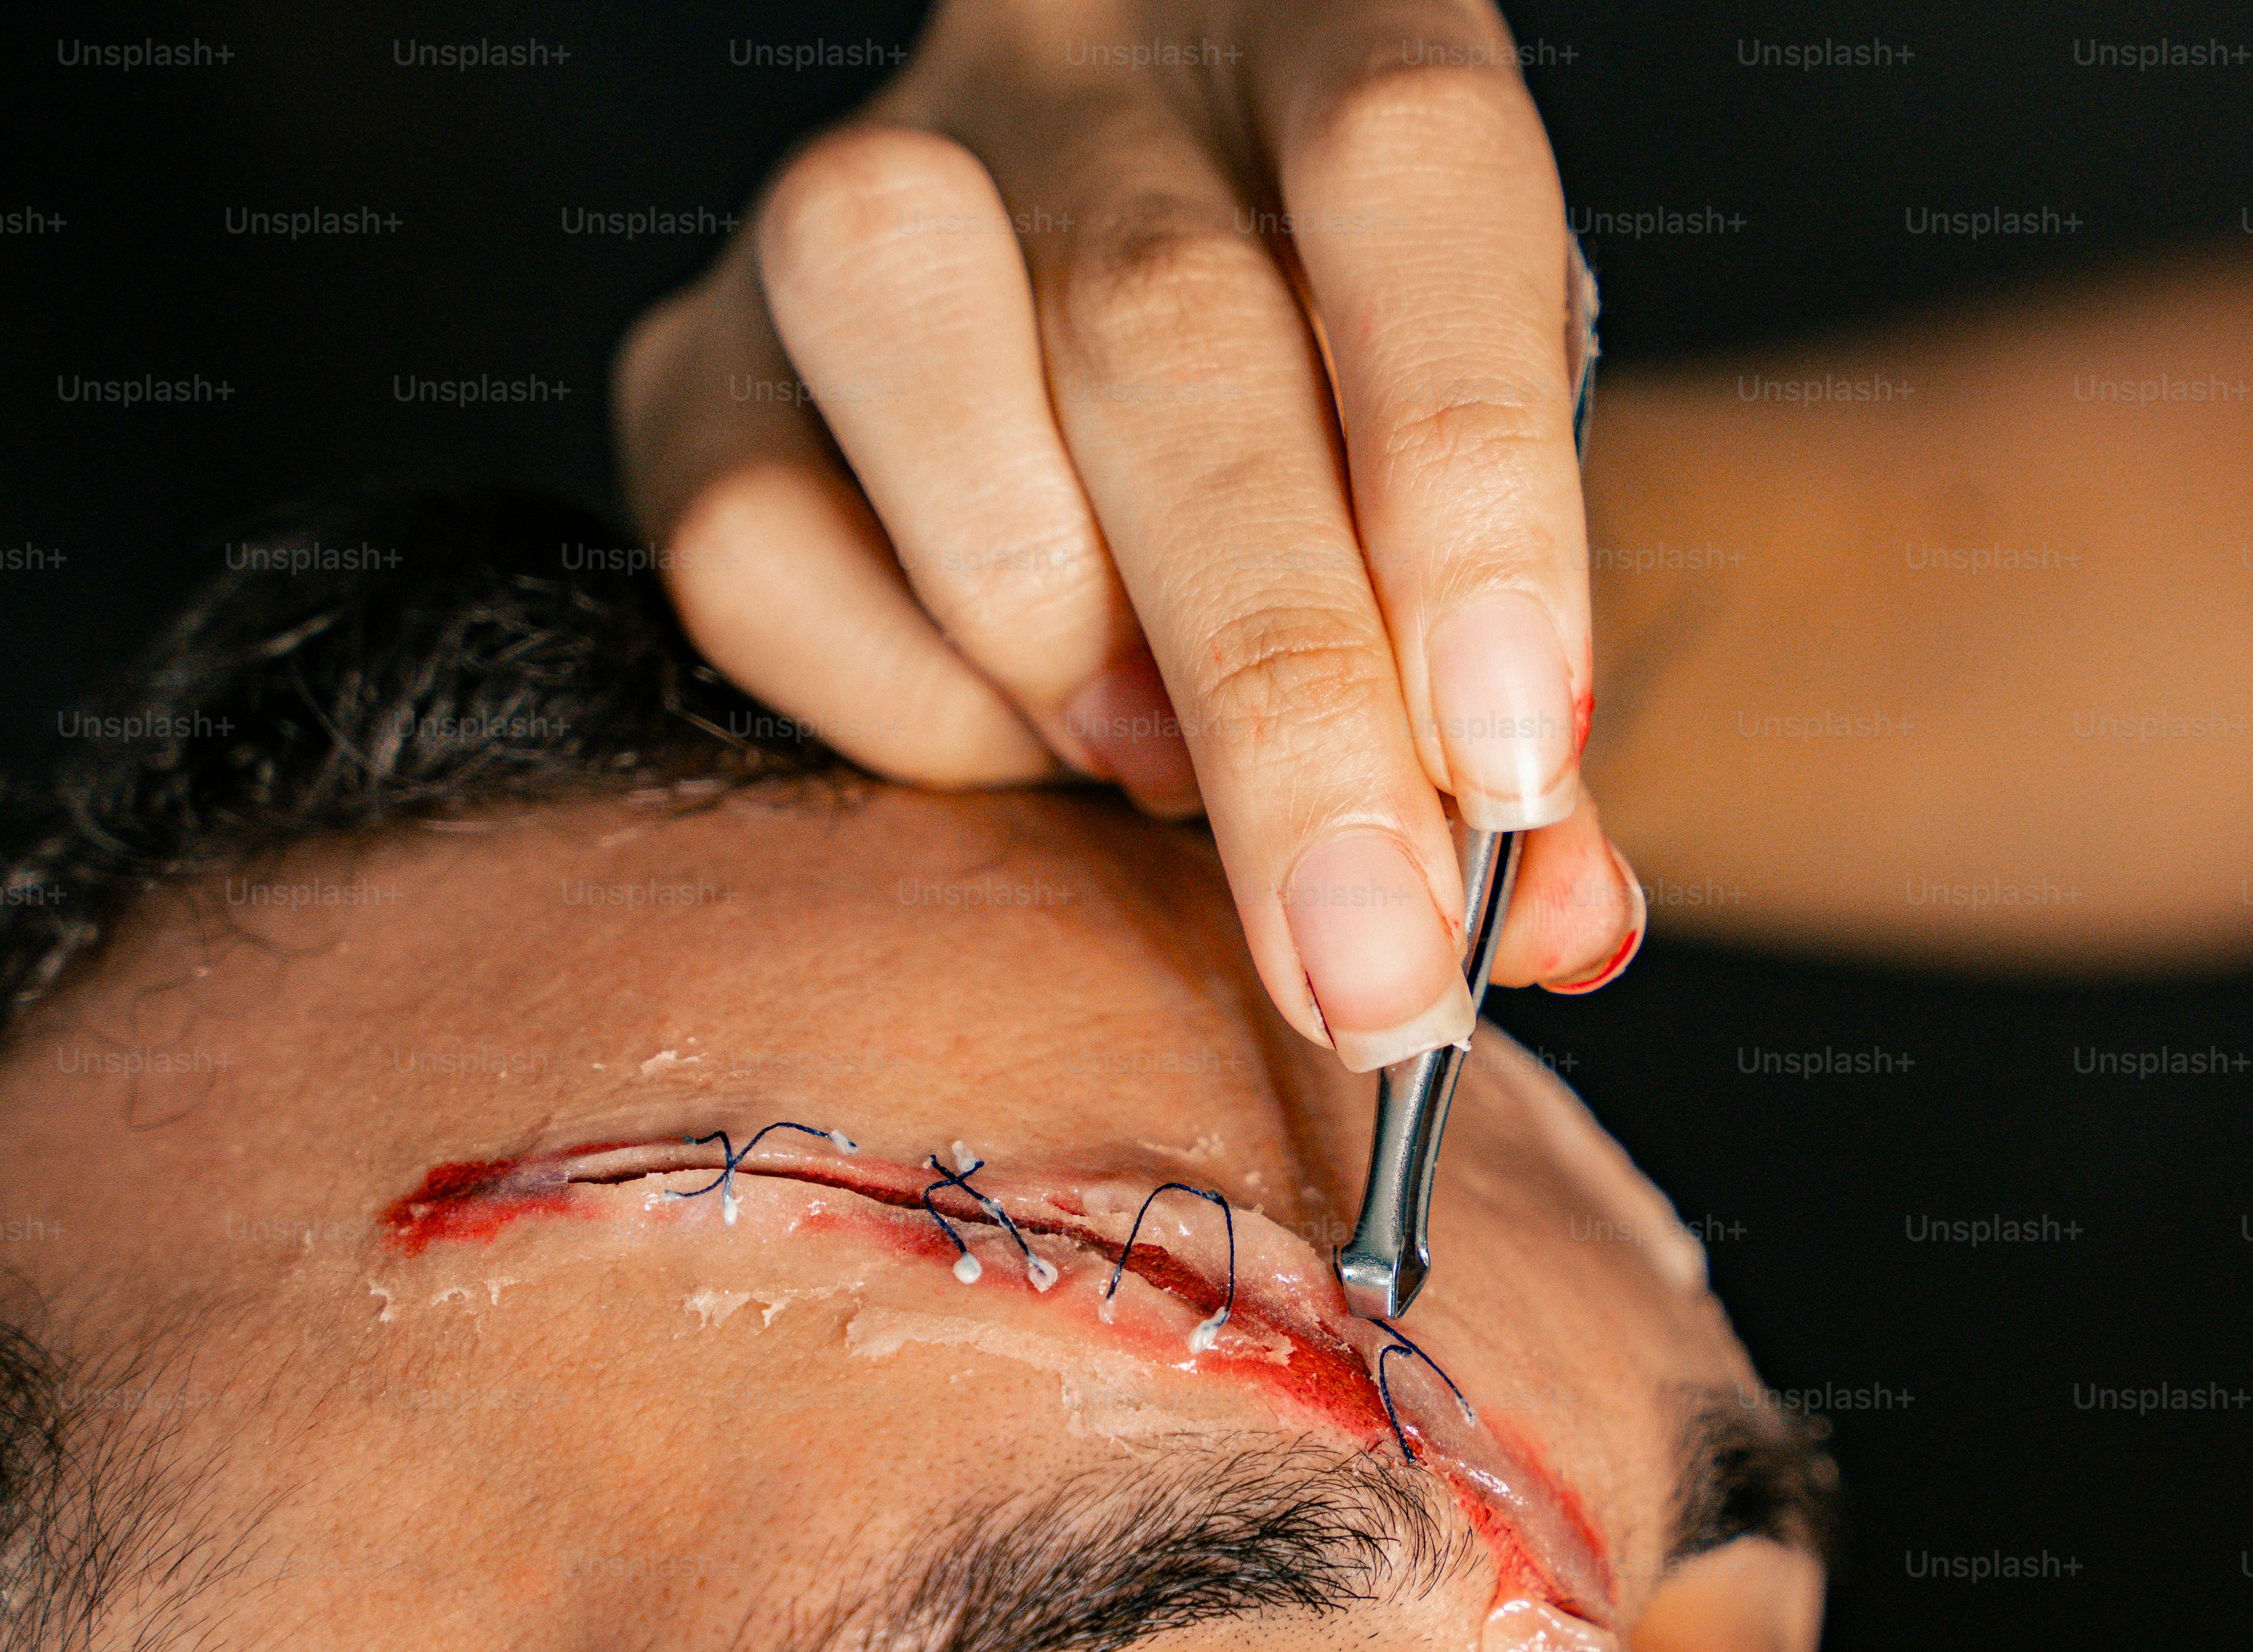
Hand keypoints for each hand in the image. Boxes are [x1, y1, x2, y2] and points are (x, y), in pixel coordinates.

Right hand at [614, 0, 1646, 1068]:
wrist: (1143, 379)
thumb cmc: (1349, 455)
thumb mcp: (1472, 518)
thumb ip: (1513, 715)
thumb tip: (1554, 925)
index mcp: (1332, 34)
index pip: (1411, 176)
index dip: (1467, 472)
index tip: (1513, 763)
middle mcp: (1088, 68)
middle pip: (1164, 331)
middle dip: (1281, 688)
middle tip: (1365, 960)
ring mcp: (868, 186)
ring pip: (915, 355)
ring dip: (1068, 643)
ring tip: (1164, 773)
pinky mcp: (697, 358)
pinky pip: (749, 541)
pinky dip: (905, 699)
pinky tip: (1022, 733)